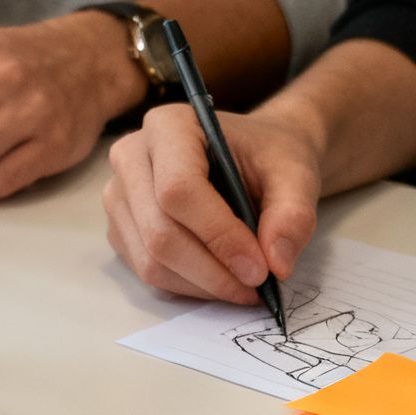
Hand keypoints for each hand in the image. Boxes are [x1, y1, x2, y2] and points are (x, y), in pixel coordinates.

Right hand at [103, 104, 321, 302]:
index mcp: (169, 126)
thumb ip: (293, 214)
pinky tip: (219, 279)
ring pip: (150, 260)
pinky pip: (147, 272)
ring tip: (243, 286)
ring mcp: (119, 196)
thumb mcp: (296, 174)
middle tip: (256, 287)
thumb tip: (277, 264)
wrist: (253, 159)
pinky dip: (188, 287)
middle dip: (212, 271)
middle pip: (160, 232)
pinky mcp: (120, 229)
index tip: (259, 268)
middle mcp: (131, 157)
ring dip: (201, 285)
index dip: (218, 235)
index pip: (179, 189)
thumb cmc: (269, 158)